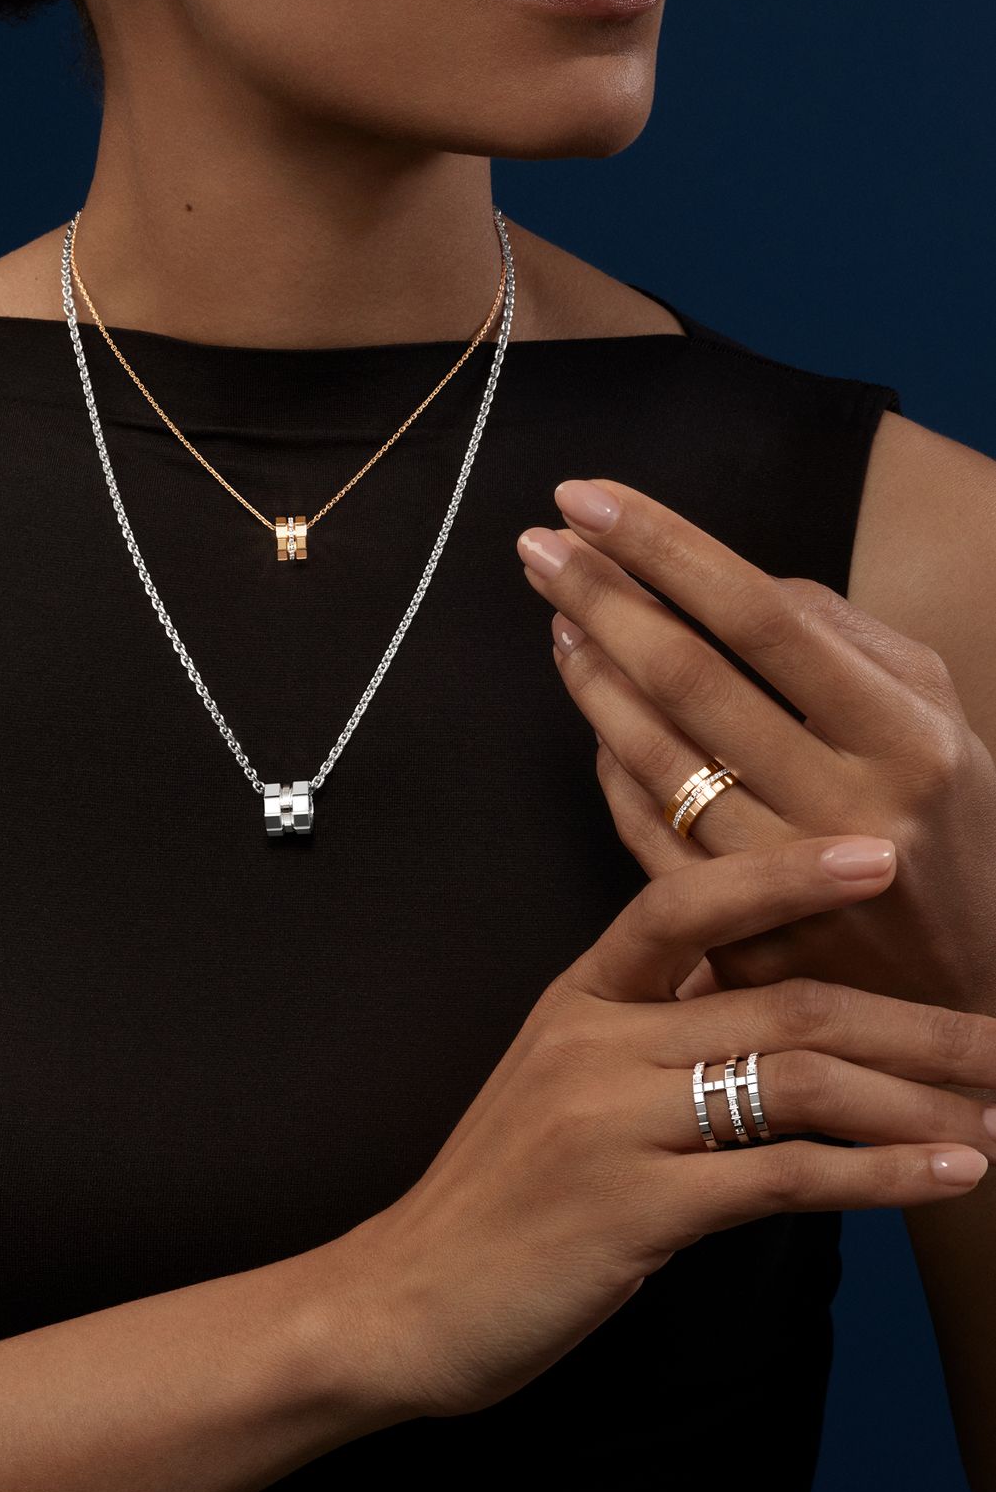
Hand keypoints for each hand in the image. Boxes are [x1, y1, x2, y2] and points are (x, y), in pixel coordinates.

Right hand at [344, 837, 994, 1422]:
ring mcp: (612, 1122)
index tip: (878, 854)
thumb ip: (646, 1030)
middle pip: (782, 1002)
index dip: (786, 873)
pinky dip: (882, 1175)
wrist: (405, 1298)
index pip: (686, 905)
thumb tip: (759, 996)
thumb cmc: (500, 1193)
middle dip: (911, 1020)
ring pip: (797, 1080)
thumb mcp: (558, 1081)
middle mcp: (595, 1042)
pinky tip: (946, 1175)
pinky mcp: (635, 1209)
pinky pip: (783, 1177)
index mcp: (579, 998)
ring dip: (915, 1098)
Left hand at [516, 476, 995, 1047]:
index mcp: (907, 736)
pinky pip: (646, 835)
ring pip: (654, 760)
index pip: (762, 616)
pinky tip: (592, 711)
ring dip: (590, 677)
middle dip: (601, 600)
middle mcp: (848, 811)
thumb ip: (842, 637)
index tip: (587, 498)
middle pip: (690, 681)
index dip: (665, 550)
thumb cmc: (943, 824)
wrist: (963, 993)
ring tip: (557, 613)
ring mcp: (786, 886)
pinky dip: (609, 765)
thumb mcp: (936, 717)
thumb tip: (727, 581)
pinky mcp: (741, 942)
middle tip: (539, 545)